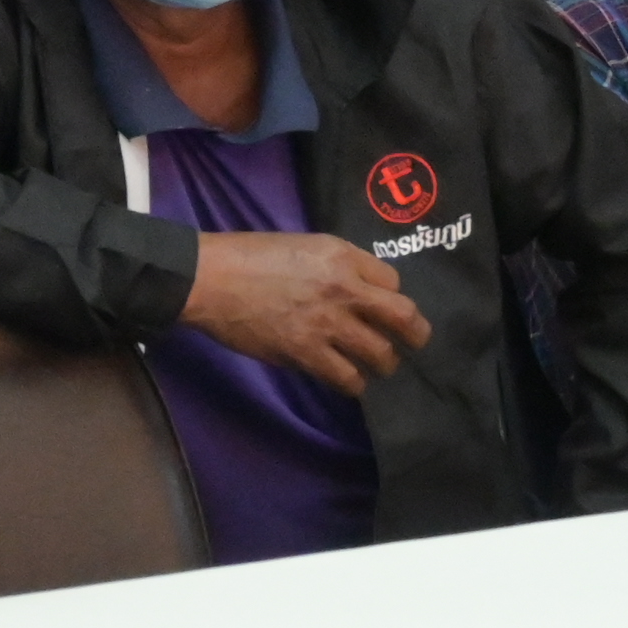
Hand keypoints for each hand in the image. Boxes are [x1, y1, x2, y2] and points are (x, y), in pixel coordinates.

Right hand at [184, 229, 431, 390]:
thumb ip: (337, 264)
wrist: (211, 279)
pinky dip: (354, 383)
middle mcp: (344, 289)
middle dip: (416, 335)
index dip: (393, 297)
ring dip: (384, 363)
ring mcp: (327, 325)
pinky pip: (348, 379)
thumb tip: (359, 288)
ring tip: (377, 366)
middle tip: (413, 343)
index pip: (394, 281)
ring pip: (381, 355)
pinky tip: (349, 380)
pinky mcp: (306, 354)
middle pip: (404, 318)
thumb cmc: (250, 255)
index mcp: (343, 256)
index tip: (385, 307)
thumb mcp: (304, 244)